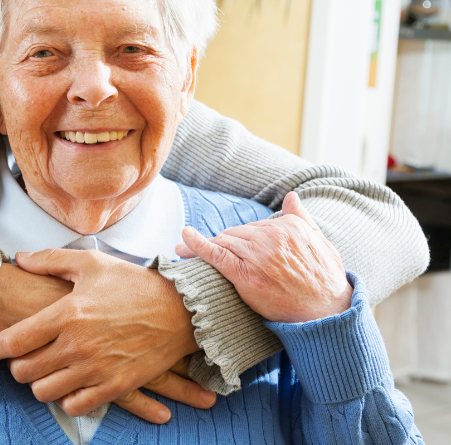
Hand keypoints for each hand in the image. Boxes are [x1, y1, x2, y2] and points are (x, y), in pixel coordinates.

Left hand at [0, 249, 206, 420]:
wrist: (180, 310)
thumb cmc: (134, 284)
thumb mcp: (91, 263)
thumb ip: (51, 259)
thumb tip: (20, 259)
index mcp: (67, 313)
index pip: (14, 342)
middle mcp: (77, 345)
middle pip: (24, 371)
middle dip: (16, 366)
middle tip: (22, 358)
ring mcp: (96, 369)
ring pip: (45, 392)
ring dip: (40, 383)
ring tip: (45, 370)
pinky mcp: (114, 387)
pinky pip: (74, 406)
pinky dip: (66, 398)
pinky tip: (70, 384)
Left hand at [176, 191, 352, 323]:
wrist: (327, 312)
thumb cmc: (326, 280)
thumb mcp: (321, 242)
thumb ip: (302, 217)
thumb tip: (291, 196)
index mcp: (288, 226)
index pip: (252, 227)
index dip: (240, 238)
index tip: (230, 243)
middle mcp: (271, 237)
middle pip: (235, 234)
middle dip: (221, 243)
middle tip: (203, 252)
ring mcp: (258, 255)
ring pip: (224, 243)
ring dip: (204, 247)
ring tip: (183, 251)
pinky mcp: (245, 274)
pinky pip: (216, 255)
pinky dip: (198, 245)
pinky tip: (184, 238)